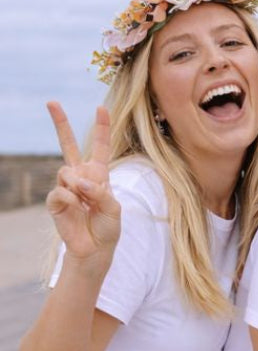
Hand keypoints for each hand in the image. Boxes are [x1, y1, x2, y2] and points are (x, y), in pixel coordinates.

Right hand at [45, 103, 119, 264]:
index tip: (101, 108)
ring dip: (79, 186)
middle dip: (60, 122)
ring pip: (66, 171)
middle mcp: (81, 176)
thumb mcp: (113, 208)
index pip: (100, 147)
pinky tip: (78, 209)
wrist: (95, 249)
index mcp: (99, 174)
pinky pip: (61, 191)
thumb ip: (101, 192)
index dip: (101, 128)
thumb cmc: (107, 228)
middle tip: (51, 101)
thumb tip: (79, 182)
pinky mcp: (55, 200)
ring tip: (86, 203)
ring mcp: (66, 186)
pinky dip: (71, 199)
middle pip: (68, 144)